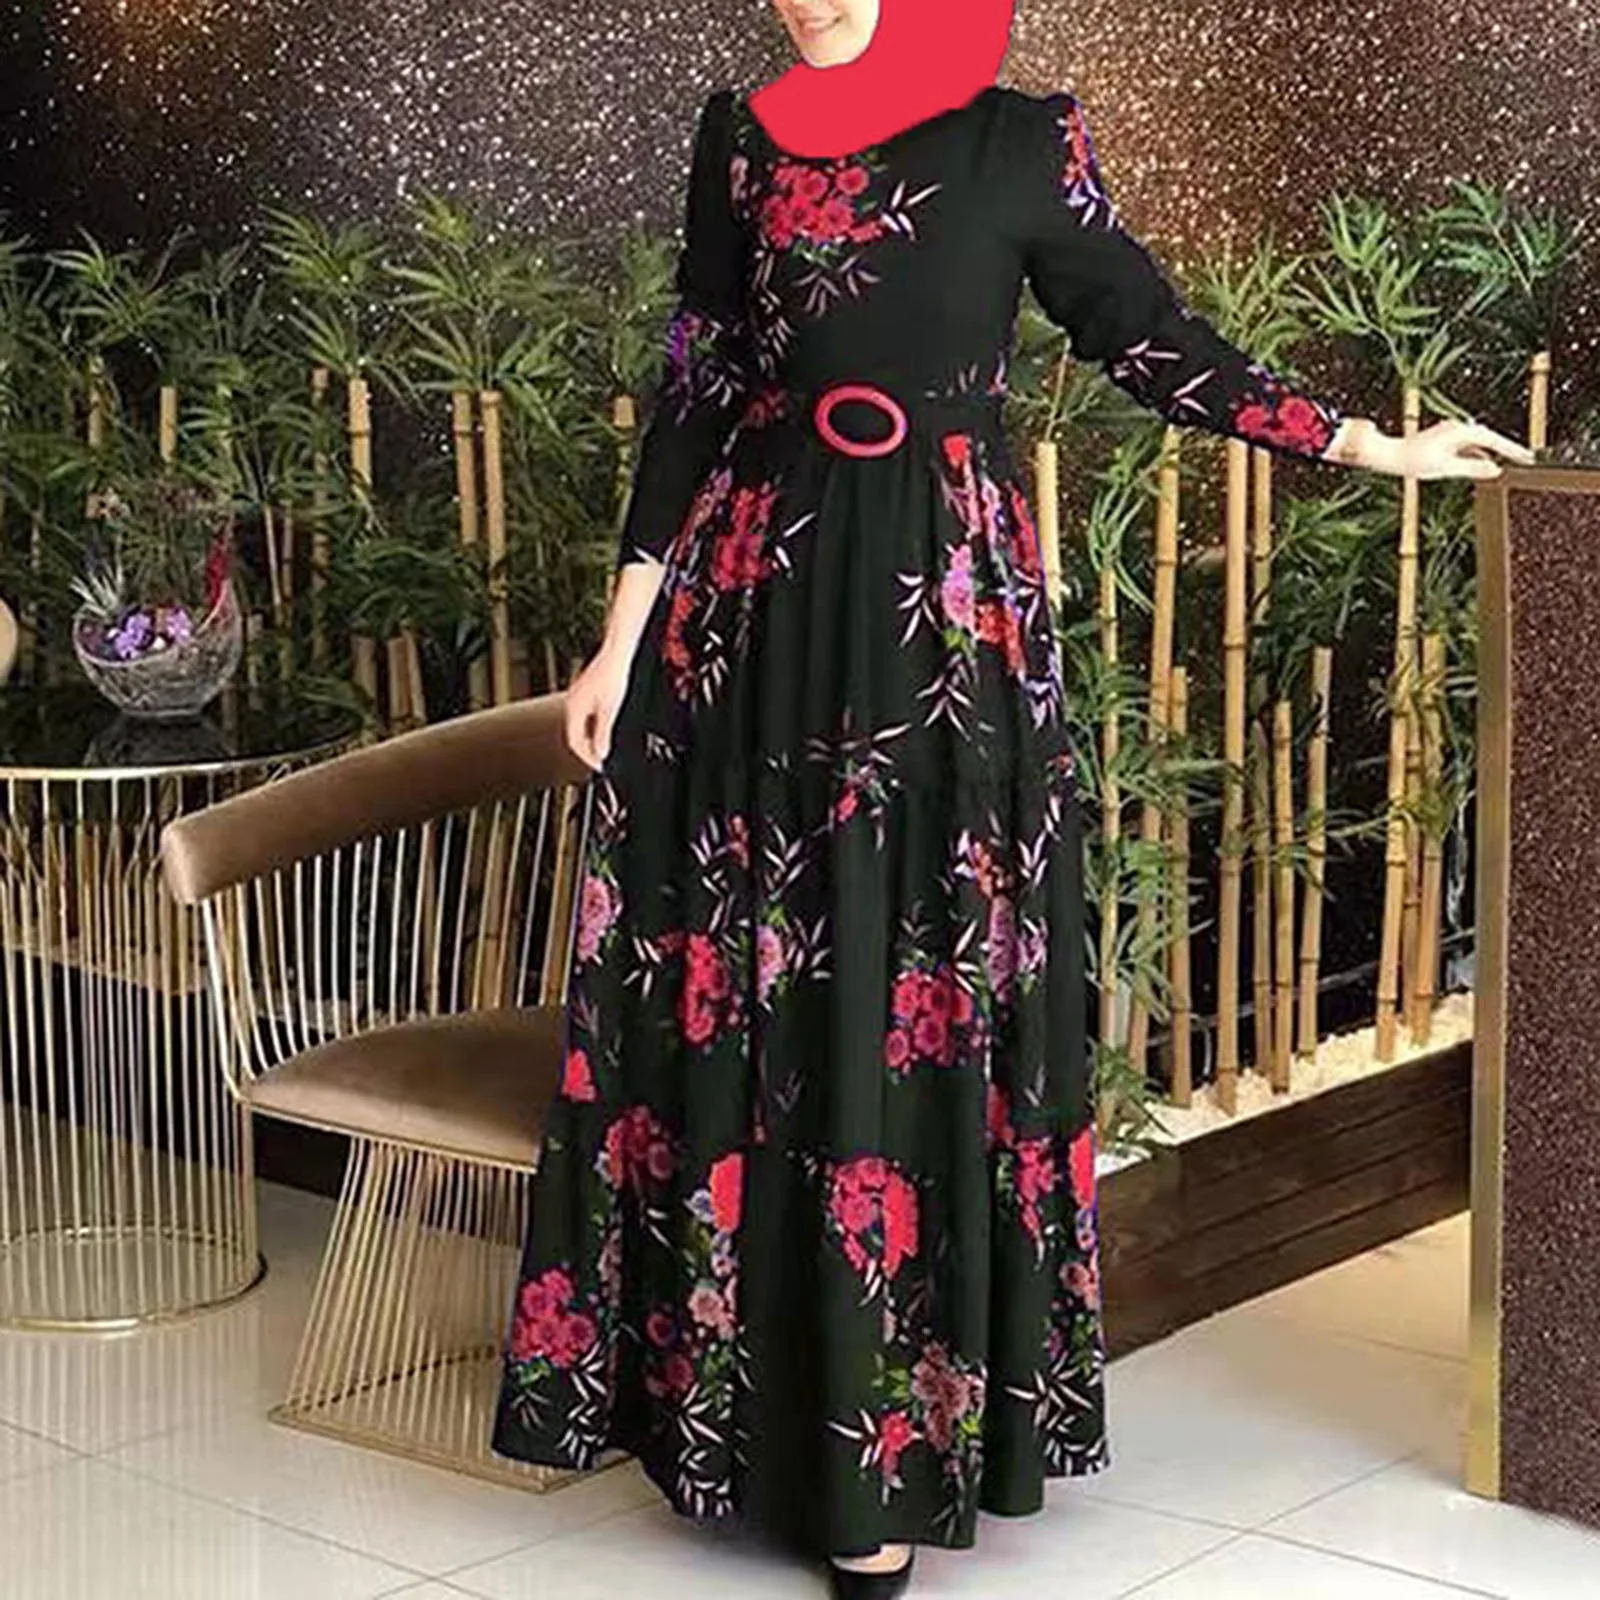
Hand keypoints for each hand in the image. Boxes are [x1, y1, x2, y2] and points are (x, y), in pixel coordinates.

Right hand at [565, 646, 630, 772]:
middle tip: (600, 760)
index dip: (587, 757)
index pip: (574, 742)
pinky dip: (591, 727)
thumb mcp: (610, 711)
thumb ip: (603, 734)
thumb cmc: (612, 676)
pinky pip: (583, 716)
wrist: (616, 654)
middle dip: (587, 750)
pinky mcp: (584, 692)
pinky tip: (602, 729)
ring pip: (578, 726)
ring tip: (602, 748)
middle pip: (574, 735)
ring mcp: (577, 697)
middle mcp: (572, 704)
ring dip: (589, 739)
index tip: (599, 765)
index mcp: (574, 710)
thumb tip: (600, 753)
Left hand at [1328, 417, 1534, 480]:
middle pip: (1490, 440)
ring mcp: (1452, 434)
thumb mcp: (1446, 468)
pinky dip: (1478, 456)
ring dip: (1493, 453)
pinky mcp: (1446, 440)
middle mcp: (1458, 429)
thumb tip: (1495, 470)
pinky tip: (1486, 465)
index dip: (1512, 449)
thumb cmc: (1414, 460)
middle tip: (1526, 460)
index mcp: (1460, 432)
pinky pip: (1469, 448)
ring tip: (1511, 463)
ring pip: (1479, 444)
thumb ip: (1473, 469)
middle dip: (1507, 450)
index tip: (1527, 458)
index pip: (1494, 441)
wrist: (1390, 455)